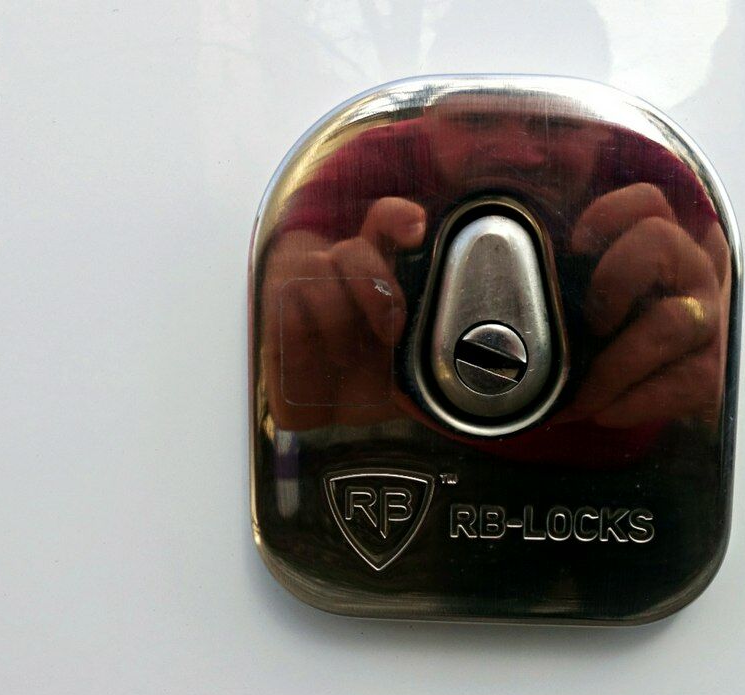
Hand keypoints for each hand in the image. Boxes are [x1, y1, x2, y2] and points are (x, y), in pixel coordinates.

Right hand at [260, 197, 425, 429]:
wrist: (327, 425)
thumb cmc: (371, 387)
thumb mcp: (417, 368)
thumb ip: (437, 352)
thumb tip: (473, 359)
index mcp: (378, 274)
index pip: (383, 220)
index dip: (397, 217)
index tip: (416, 232)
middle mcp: (340, 274)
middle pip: (354, 249)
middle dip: (377, 289)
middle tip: (390, 332)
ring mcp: (302, 289)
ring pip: (316, 268)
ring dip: (339, 318)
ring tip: (348, 357)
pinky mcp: (270, 315)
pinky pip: (284, 304)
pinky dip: (305, 334)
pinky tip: (315, 358)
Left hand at [560, 183, 731, 428]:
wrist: (636, 386)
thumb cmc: (599, 325)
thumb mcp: (579, 282)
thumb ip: (561, 235)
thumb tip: (536, 187)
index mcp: (656, 240)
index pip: (647, 201)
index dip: (610, 214)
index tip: (576, 245)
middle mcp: (688, 273)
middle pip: (660, 243)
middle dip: (611, 281)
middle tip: (585, 322)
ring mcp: (702, 322)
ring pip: (670, 321)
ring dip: (615, 362)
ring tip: (580, 390)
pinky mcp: (705, 374)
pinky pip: (678, 385)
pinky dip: (631, 404)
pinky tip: (602, 411)